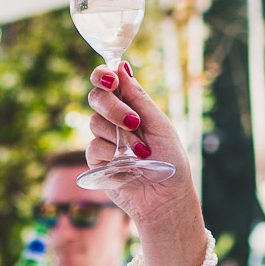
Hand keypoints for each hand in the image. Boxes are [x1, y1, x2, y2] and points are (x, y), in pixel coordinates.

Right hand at [83, 62, 203, 240]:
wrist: (166, 198)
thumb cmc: (170, 160)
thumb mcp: (160, 125)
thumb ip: (139, 99)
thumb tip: (122, 67)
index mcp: (131, 107)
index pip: (107, 82)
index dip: (103, 75)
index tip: (110, 78)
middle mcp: (114, 120)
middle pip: (96, 98)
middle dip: (113, 106)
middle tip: (134, 121)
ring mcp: (104, 140)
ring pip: (95, 122)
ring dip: (120, 136)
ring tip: (143, 153)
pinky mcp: (96, 161)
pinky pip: (94, 146)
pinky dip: (113, 154)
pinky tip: (130, 165)